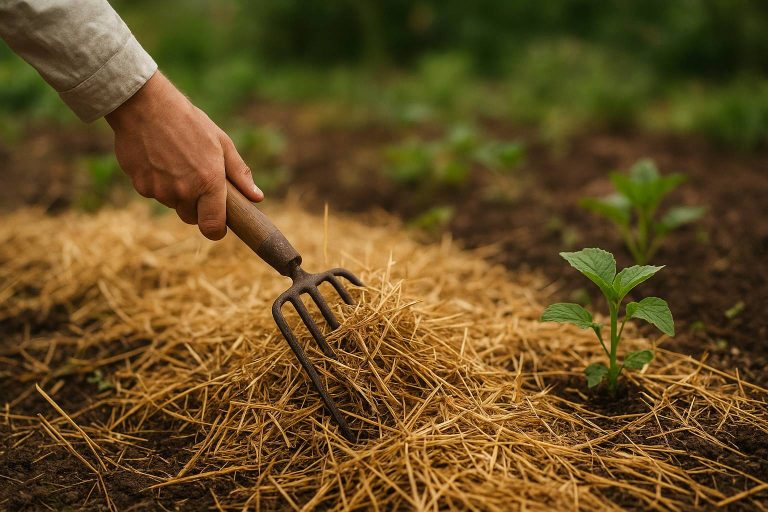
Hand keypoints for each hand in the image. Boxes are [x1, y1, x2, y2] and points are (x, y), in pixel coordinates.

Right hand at [105, 71, 262, 239]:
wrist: (144, 105)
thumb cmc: (188, 121)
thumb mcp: (221, 143)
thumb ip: (239, 174)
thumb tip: (257, 197)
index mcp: (209, 182)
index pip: (212, 227)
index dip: (216, 229)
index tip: (217, 224)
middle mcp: (184, 191)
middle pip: (191, 217)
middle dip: (196, 205)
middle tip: (195, 177)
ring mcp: (160, 190)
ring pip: (172, 204)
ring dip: (175, 191)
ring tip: (175, 161)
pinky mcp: (140, 186)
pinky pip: (153, 193)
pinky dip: (157, 182)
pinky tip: (157, 158)